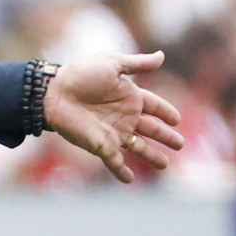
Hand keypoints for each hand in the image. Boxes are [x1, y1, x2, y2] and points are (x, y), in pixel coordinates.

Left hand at [43, 51, 184, 183]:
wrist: (54, 93)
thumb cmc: (81, 75)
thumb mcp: (113, 64)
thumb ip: (138, 63)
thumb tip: (162, 55)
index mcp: (130, 97)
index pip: (154, 107)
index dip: (166, 112)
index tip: (177, 119)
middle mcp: (124, 116)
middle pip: (151, 129)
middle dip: (166, 137)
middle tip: (180, 144)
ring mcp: (114, 133)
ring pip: (138, 147)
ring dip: (151, 156)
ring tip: (165, 165)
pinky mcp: (101, 146)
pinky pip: (114, 162)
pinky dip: (121, 172)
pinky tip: (129, 180)